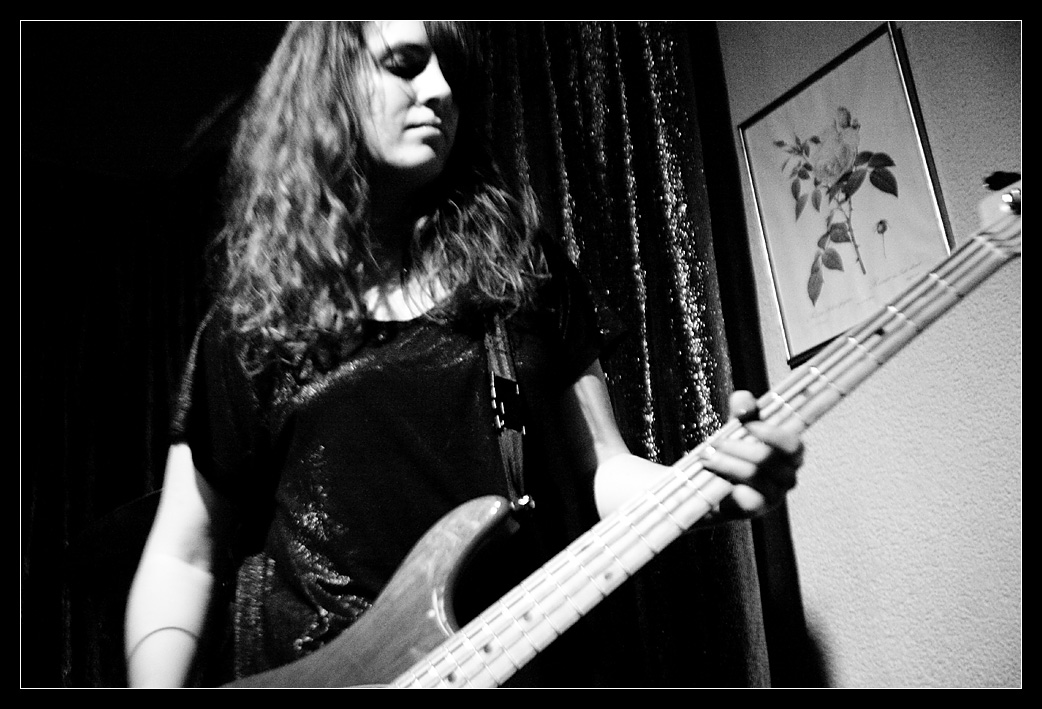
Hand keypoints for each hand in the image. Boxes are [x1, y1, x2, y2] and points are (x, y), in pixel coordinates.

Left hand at [701, 390, 804, 518]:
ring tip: (706, 457)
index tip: (747, 425)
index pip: (793, 444)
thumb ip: (743, 405)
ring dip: (725, 462)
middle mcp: (788, 476)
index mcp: (790, 454)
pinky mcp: (757, 510)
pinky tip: (715, 478)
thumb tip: (744, 409)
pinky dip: (727, 484)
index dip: (772, 434)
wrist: (710, 482)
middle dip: (736, 447)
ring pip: (753, 474)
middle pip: (767, 458)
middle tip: (715, 443)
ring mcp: (775, 495)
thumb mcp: (737, 423)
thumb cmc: (732, 449)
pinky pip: (746, 497)